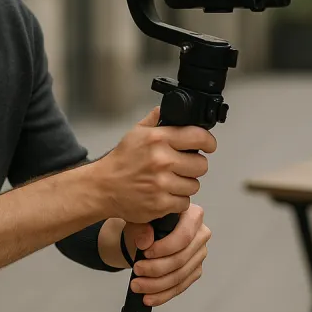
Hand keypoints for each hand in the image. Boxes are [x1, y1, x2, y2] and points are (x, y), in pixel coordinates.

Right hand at [94, 107, 215, 223]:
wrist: (103, 187)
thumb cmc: (121, 161)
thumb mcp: (135, 133)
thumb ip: (154, 120)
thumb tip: (167, 107)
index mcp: (158, 139)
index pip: (198, 136)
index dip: (208, 142)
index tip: (209, 146)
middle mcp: (161, 160)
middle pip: (201, 165)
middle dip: (195, 166)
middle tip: (184, 166)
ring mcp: (161, 183)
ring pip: (194, 185)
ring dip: (186, 184)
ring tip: (172, 181)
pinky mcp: (160, 203)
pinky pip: (184, 202)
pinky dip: (177, 200)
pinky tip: (166, 193)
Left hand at [125, 203, 209, 306]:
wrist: (144, 235)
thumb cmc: (145, 224)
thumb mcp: (139, 219)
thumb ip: (141, 226)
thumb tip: (145, 241)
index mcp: (192, 214)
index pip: (184, 236)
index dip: (165, 248)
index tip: (145, 252)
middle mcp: (201, 234)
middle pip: (182, 258)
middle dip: (156, 269)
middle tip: (137, 270)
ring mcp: (200, 254)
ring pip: (180, 275)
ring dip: (157, 284)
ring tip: (137, 286)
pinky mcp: (195, 270)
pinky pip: (181, 286)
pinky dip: (163, 294)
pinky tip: (149, 297)